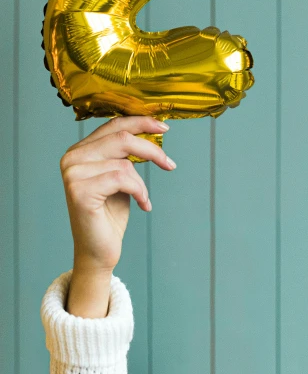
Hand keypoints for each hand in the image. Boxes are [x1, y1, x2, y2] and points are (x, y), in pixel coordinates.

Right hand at [60, 116, 174, 315]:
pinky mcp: (80, 191)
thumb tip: (152, 128)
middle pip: (121, 137)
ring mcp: (73, 174)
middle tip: (169, 163)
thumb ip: (126, 153)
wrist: (99, 251)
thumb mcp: (121, 175)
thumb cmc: (110, 213)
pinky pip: (123, 179)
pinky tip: (142, 205)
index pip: (113, 124)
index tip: (164, 128)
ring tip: (143, 198)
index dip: (141, 122)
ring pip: (125, 162)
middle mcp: (71, 158)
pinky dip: (139, 191)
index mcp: (79, 150)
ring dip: (142, 183)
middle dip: (151, 149)